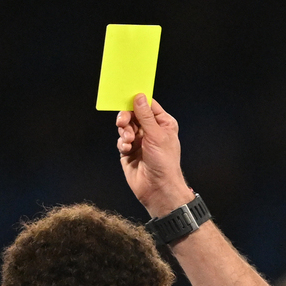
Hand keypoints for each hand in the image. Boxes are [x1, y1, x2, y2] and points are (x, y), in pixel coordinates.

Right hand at [116, 93, 194, 216]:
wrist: (158, 188)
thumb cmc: (164, 162)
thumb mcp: (156, 135)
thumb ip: (145, 116)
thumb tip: (139, 96)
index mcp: (163, 123)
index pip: (148, 105)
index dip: (137, 101)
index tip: (126, 97)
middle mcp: (151, 131)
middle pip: (133, 114)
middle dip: (126, 117)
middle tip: (123, 122)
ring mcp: (139, 141)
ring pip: (125, 127)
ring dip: (124, 132)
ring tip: (129, 141)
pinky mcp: (129, 152)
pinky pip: (121, 141)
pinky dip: (122, 143)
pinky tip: (127, 149)